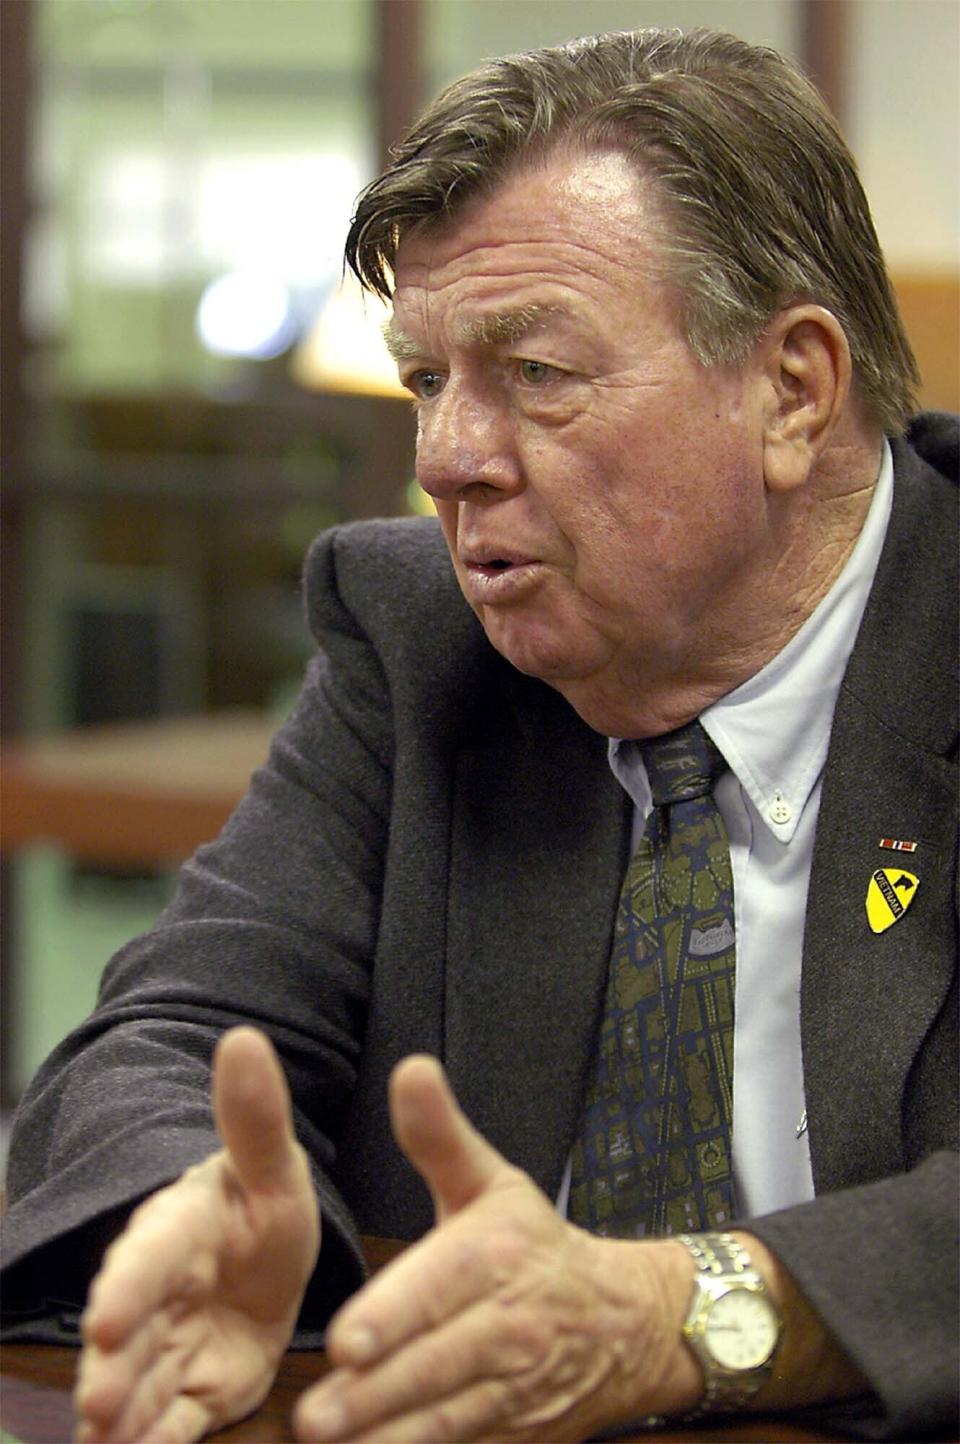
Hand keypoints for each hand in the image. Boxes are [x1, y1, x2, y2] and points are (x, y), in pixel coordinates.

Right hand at [74, 1026, 319, 1443]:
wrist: (265, 1264)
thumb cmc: (262, 1206)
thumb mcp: (272, 1166)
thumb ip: (255, 1116)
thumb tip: (242, 1037)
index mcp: (177, 1232)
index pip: (145, 1258)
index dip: (126, 1288)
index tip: (106, 1321)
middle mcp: (159, 1296)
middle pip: (130, 1336)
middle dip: (112, 1370)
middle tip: (98, 1402)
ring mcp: (170, 1351)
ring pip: (140, 1390)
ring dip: (122, 1421)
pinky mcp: (191, 1395)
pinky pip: (172, 1427)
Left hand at [294, 1057, 700, 1442]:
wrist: (623, 1324)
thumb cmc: (535, 1245)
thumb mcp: (492, 1181)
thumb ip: (439, 1134)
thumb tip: (410, 1069)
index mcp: (495, 1255)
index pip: (443, 1287)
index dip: (396, 1317)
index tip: (348, 1341)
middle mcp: (506, 1325)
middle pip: (437, 1364)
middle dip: (375, 1394)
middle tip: (314, 1417)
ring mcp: (511, 1389)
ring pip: (447, 1419)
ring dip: (389, 1438)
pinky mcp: (511, 1435)